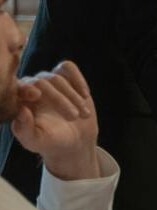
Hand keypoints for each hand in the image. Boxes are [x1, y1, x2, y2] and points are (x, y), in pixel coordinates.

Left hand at [11, 61, 100, 180]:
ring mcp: (48, 80)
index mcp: (19, 101)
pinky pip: (68, 67)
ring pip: (58, 77)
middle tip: (73, 117)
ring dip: (73, 96)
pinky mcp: (65, 76)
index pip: (18, 88)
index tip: (36, 96)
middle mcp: (31, 88)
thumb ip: (24, 130)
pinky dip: (78, 79)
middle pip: (42, 82)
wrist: (74, 139)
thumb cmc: (51, 142)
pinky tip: (85, 95)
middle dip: (60, 100)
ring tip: (82, 115)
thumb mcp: (36, 141)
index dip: (25, 89)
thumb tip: (22, 110)